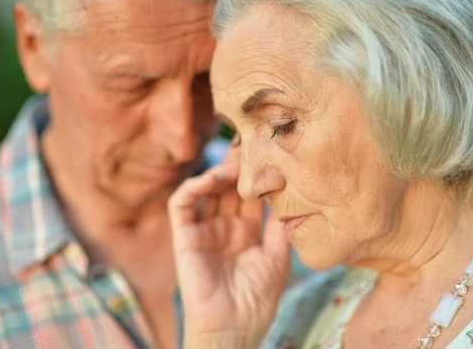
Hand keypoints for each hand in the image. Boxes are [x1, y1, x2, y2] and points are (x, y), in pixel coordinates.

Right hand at [168, 147, 290, 348]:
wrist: (233, 330)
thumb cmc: (257, 301)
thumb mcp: (278, 258)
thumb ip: (280, 226)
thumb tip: (291, 194)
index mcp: (245, 232)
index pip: (249, 195)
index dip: (256, 175)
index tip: (269, 154)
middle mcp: (223, 227)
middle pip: (228, 187)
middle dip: (238, 166)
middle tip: (249, 144)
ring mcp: (203, 231)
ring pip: (205, 190)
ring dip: (218, 173)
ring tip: (234, 163)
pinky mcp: (184, 237)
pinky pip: (181, 205)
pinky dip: (192, 187)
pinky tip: (210, 179)